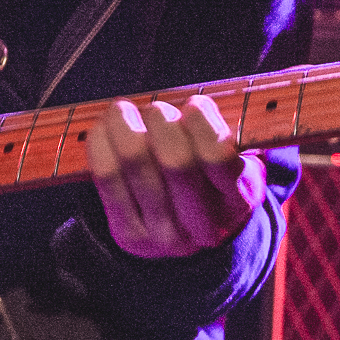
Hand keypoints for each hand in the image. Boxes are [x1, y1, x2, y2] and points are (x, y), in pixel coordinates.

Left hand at [86, 94, 265, 259]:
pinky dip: (101, 141)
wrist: (193, 237)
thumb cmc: (212, 179)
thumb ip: (223, 130)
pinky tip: (106, 128)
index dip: (201, 120)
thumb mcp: (238, 159)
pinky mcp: (129, 235)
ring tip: (123, 111)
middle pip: (174, 159)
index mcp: (237, 201)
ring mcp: (164, 235)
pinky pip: (106, 176)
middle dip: (160, 119)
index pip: (217, 156)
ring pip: (135, 163)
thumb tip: (194, 102)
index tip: (194, 105)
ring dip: (124, 123)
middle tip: (156, 110)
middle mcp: (203, 225)